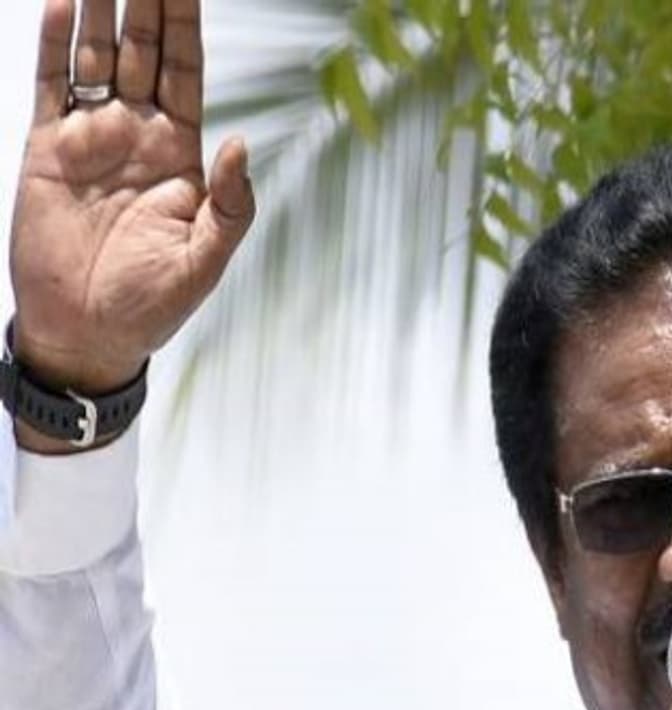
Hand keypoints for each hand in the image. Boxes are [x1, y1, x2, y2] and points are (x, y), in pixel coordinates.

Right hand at [10, 0, 253, 400]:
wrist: (88, 332)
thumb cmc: (154, 302)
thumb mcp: (207, 256)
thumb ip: (232, 201)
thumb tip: (242, 142)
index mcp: (182, 154)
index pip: (187, 71)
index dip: (187, 25)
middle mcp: (139, 135)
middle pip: (143, 50)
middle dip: (145, 2)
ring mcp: (92, 138)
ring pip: (95, 57)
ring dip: (98, 10)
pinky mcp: (48, 151)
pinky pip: (51, 87)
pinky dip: (54, 46)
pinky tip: (62, 4)